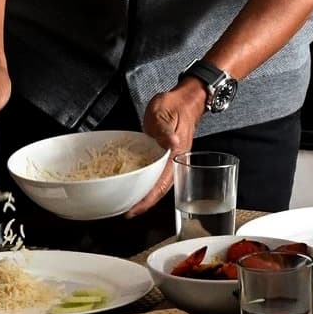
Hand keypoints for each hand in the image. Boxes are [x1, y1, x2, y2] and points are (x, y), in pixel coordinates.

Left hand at [132, 79, 207, 215]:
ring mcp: (170, 161)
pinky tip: (135, 187)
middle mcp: (175, 162)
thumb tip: (171, 142)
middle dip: (144, 203)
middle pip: (160, 190)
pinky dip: (145, 184)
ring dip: (144, 196)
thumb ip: (165, 129)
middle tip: (126, 212)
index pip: (161, 184)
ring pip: (158, 185)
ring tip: (129, 204)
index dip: (147, 199)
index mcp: (175, 155)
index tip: (133, 209)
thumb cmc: (174, 106)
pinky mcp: (165, 158)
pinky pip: (155, 176)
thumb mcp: (165, 113)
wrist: (186, 101)